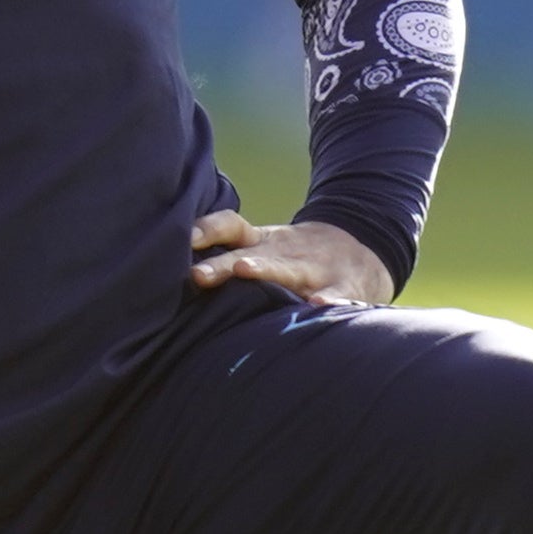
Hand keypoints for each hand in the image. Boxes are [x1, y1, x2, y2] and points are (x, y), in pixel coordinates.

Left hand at [188, 209, 393, 305]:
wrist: (361, 251)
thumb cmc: (295, 260)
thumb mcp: (265, 251)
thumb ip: (227, 260)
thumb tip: (171, 279)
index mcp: (261, 244)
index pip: (230, 227)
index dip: (207, 230)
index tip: (183, 240)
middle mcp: (283, 254)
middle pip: (248, 254)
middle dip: (222, 265)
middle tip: (197, 275)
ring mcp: (313, 269)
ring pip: (287, 271)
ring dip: (266, 272)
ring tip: (246, 271)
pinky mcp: (345, 287)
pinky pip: (337, 295)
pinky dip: (330, 301)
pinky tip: (319, 307)